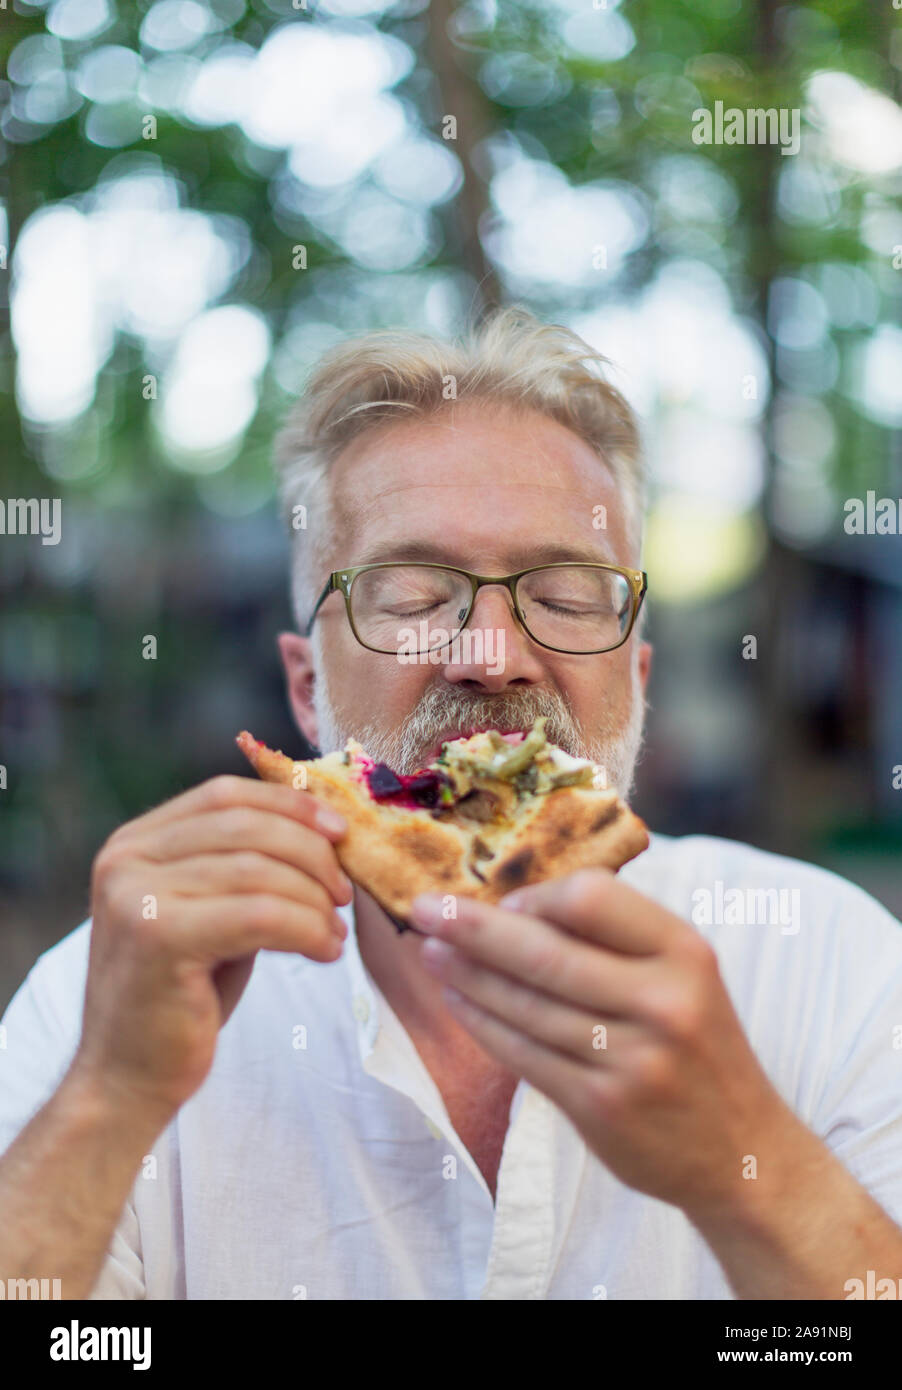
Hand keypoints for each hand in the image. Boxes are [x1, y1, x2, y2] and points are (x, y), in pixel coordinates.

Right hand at [74, 775, 351, 1123]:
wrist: (127, 1079)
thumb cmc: (182, 995)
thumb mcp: (210, 912)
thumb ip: (243, 867)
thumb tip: (323, 830)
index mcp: (134, 842)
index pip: (224, 794)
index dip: (289, 804)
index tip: (339, 829)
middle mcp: (126, 858)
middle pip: (246, 826)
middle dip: (311, 854)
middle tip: (344, 893)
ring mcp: (136, 895)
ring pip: (259, 871)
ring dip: (314, 900)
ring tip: (334, 932)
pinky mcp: (158, 937)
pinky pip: (260, 915)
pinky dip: (306, 929)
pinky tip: (324, 952)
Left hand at [410, 869, 793, 1218]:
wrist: (740, 1152)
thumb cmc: (697, 1046)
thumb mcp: (685, 976)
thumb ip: (618, 939)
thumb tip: (516, 903)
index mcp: (683, 951)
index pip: (592, 897)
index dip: (537, 895)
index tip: (506, 901)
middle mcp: (662, 1001)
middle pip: (546, 952)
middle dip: (473, 927)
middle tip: (425, 908)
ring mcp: (630, 1058)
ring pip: (525, 1004)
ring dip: (466, 974)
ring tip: (429, 950)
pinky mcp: (599, 1105)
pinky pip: (522, 1053)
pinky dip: (481, 1022)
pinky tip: (455, 1000)